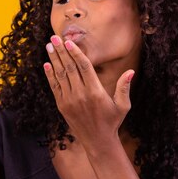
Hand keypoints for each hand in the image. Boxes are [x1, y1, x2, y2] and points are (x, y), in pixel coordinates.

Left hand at [43, 35, 133, 152]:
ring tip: (49, 46)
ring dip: (54, 60)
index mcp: (95, 92)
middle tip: (54, 37)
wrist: (97, 141)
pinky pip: (55, 87)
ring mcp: (69, 100)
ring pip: (60, 75)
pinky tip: (46, 64)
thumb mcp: (123, 106)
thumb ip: (124, 88)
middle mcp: (80, 94)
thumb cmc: (112, 121)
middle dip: (61, 51)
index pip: (83, 67)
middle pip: (69, 68)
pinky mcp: (62, 106)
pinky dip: (50, 75)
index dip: (75, 53)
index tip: (68, 41)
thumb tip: (131, 72)